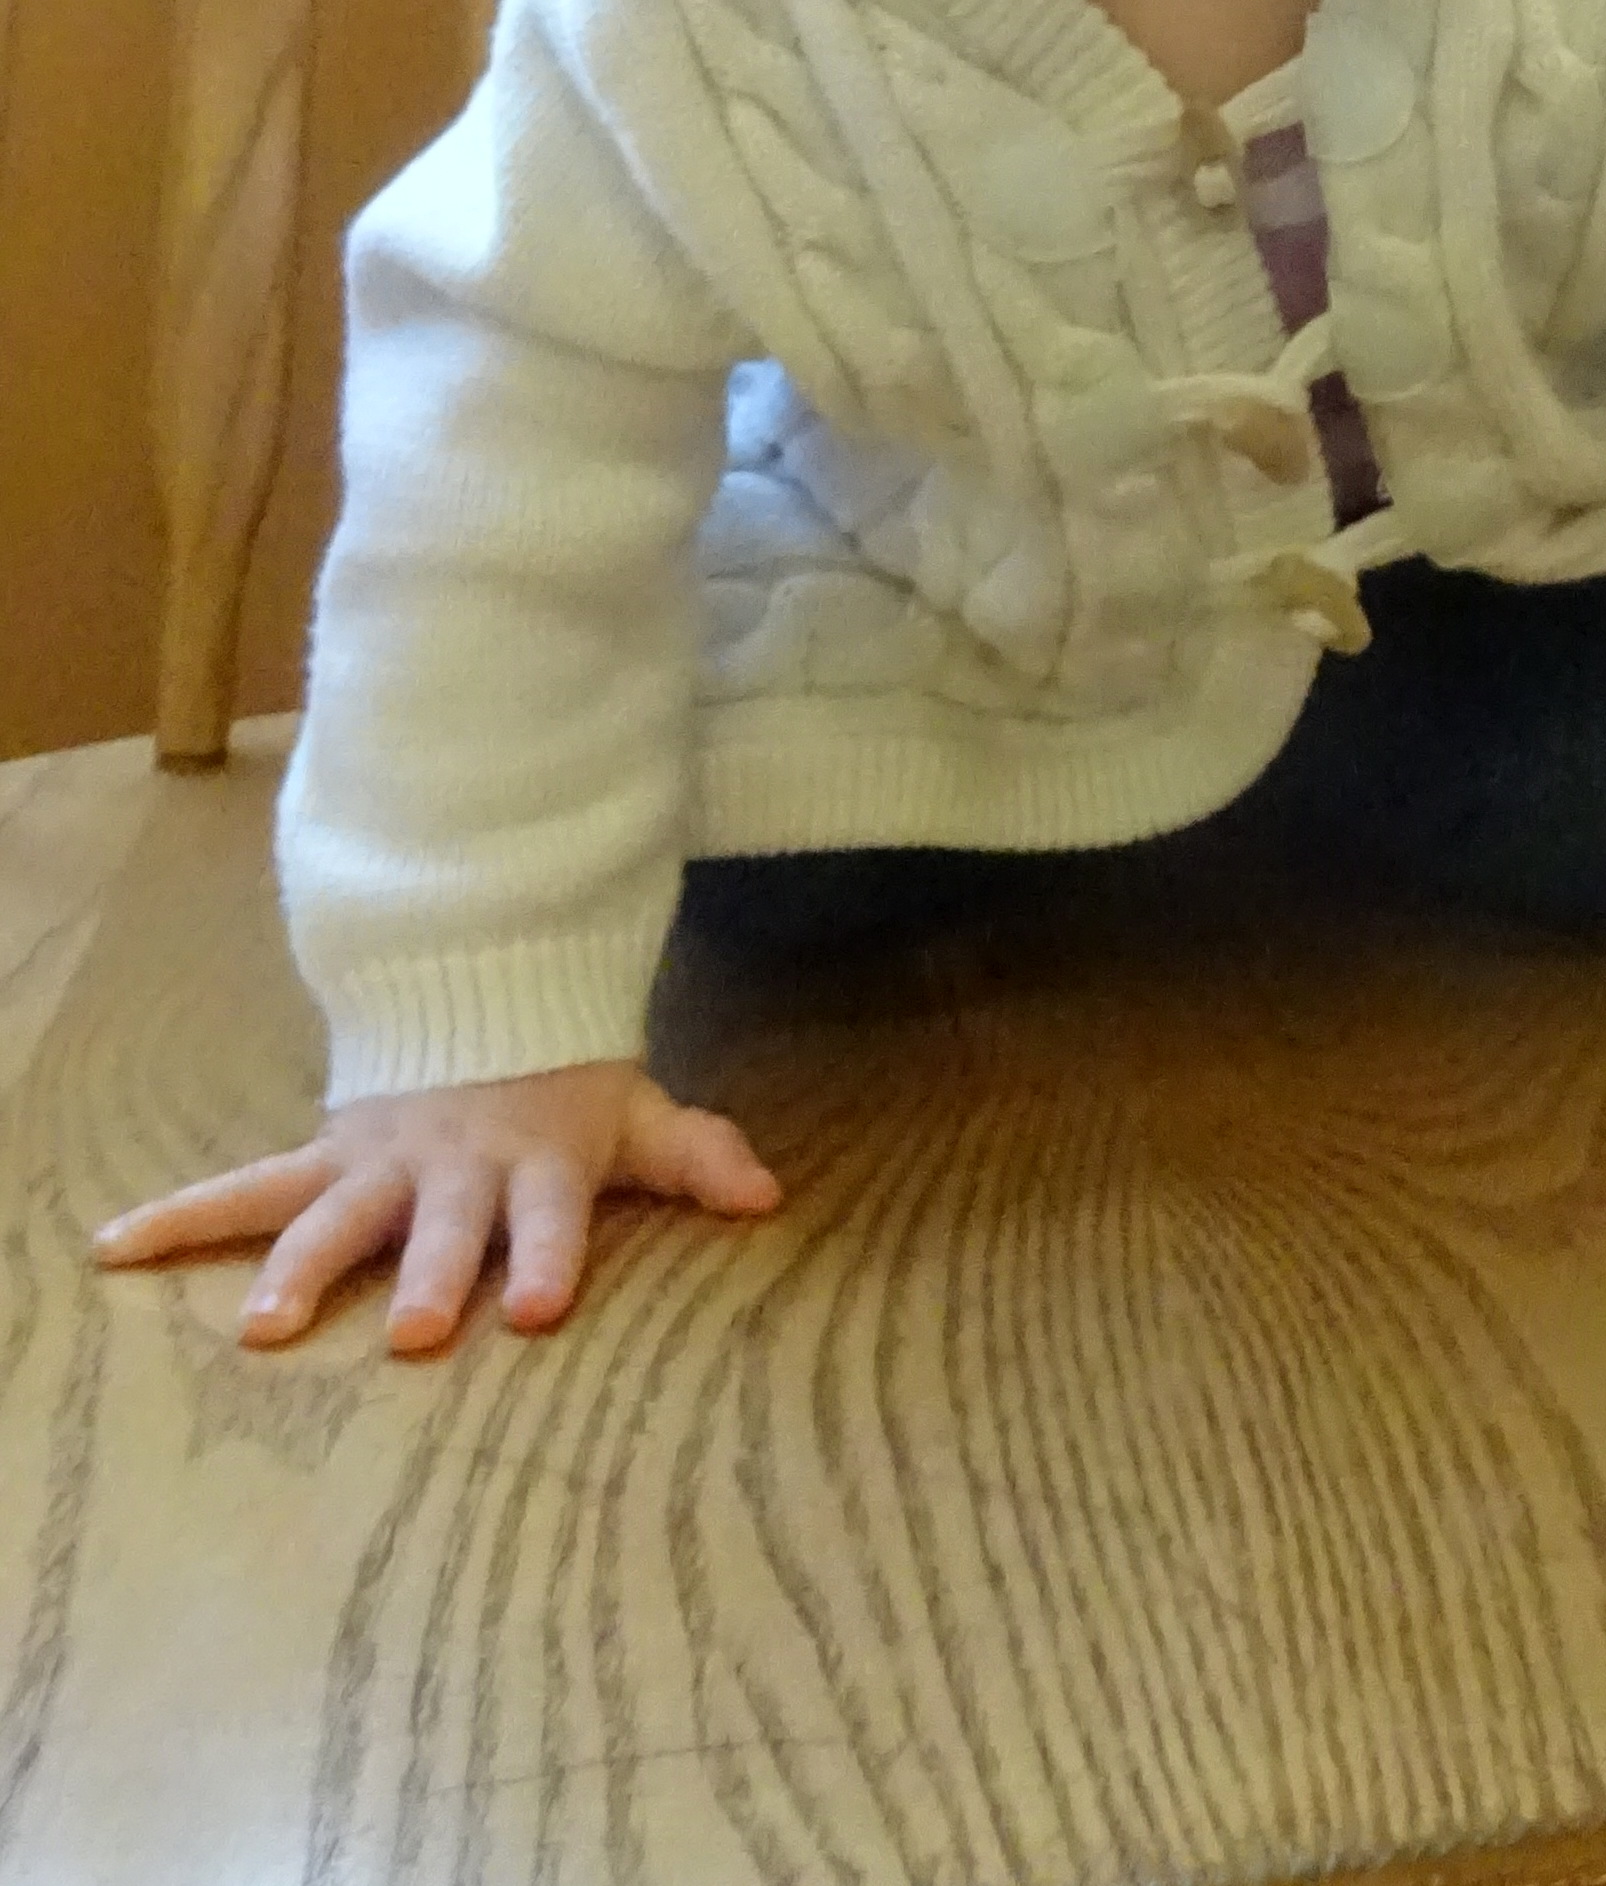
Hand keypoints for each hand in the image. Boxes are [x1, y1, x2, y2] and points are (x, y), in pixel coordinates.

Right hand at [91, 1062, 780, 1354]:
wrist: (482, 993)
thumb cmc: (565, 1086)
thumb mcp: (635, 1112)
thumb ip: (697, 1155)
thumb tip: (770, 1195)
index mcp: (535, 1163)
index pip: (551, 1215)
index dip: (549, 1257)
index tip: (540, 1310)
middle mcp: (453, 1168)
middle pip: (440, 1228)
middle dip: (428, 1275)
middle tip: (415, 1333)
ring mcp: (379, 1164)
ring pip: (334, 1216)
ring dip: (299, 1267)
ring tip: (265, 1329)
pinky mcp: (322, 1159)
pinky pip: (244, 1188)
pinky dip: (180, 1216)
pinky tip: (114, 1247)